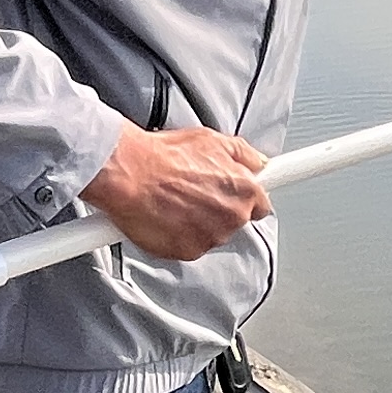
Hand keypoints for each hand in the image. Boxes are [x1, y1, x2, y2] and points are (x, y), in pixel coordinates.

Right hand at [81, 122, 270, 260]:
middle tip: (191, 190)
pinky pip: (189, 246)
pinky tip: (164, 215)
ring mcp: (211, 237)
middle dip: (217, 208)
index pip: (260, 205)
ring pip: (211, 234)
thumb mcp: (211, 141)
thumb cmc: (165, 156)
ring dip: (197, 222)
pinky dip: (178, 235)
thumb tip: (258, 162)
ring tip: (173, 200)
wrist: (130, 174)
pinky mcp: (188, 251)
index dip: (243, 197)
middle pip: (234, 220)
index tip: (236, 195)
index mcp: (245, 191)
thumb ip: (243, 154)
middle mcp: (233, 217)